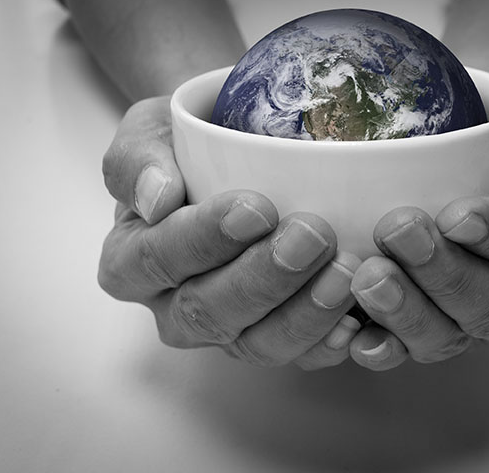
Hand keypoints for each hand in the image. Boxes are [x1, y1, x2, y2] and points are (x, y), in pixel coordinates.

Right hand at [98, 96, 362, 368]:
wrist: (240, 157)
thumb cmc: (191, 147)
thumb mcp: (152, 131)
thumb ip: (139, 158)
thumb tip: (155, 199)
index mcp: (132, 261)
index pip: (155, 260)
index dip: (203, 240)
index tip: (253, 208)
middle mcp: (174, 306)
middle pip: (208, 311)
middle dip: (263, 277)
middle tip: (311, 235)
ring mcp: (227, 331)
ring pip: (256, 344)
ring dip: (304, 313)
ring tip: (344, 272)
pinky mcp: (273, 339)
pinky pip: (299, 357)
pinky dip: (328, 343)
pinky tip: (356, 320)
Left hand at [348, 85, 488, 370]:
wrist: (453, 145)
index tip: (460, 214)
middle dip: (445, 275)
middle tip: (400, 231)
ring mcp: (472, 324)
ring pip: (447, 339)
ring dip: (406, 311)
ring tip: (369, 276)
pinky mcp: (423, 331)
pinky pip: (402, 352)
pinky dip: (377, 344)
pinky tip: (353, 332)